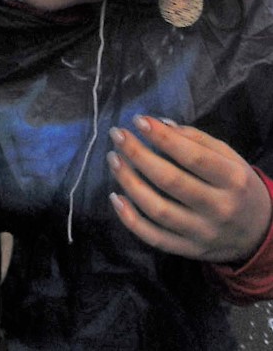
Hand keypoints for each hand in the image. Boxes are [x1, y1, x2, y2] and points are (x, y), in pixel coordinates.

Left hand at [107, 115, 271, 264]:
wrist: (259, 233)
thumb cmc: (237, 186)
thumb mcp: (229, 157)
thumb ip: (197, 139)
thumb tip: (160, 124)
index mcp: (232, 180)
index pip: (194, 157)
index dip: (163, 138)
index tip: (139, 121)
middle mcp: (219, 208)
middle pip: (171, 181)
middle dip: (138, 155)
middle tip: (117, 135)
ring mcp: (203, 233)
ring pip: (158, 210)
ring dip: (129, 182)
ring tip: (113, 159)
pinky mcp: (189, 251)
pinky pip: (154, 237)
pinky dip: (131, 220)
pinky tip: (116, 198)